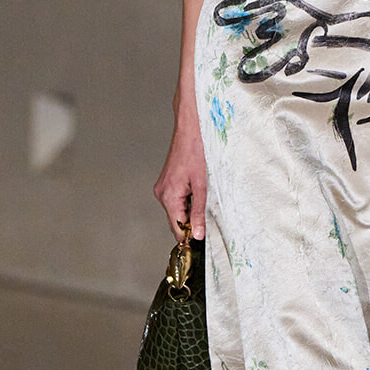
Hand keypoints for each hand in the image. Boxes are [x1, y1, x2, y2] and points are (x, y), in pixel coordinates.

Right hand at [154, 104, 207, 241]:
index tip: (203, 238)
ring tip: (203, 195)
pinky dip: (186, 200)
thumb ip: (199, 212)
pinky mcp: (166, 183)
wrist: (190, 130)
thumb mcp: (202, 186)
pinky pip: (175, 200)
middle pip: (176, 220)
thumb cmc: (196, 153)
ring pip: (176, 210)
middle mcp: (161, 194)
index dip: (190, 235)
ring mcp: (162, 188)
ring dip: (190, 210)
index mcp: (168, 197)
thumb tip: (198, 234)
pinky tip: (196, 189)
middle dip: (191, 222)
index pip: (177, 228)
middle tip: (208, 215)